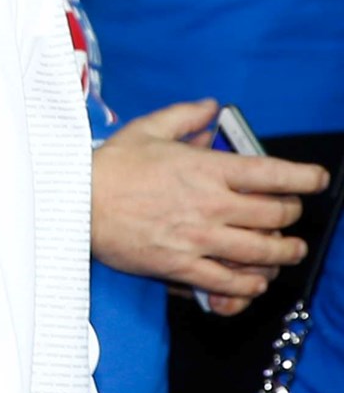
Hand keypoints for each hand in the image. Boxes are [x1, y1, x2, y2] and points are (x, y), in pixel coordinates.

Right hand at [91, 98, 329, 309]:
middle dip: (292, 217)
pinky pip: (231, 282)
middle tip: (291, 217)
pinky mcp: (183, 266)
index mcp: (207, 169)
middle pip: (277, 216)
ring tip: (287, 252)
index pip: (275, 174)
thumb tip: (210, 107)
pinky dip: (250, 284)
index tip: (316, 180)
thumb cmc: (108, 167)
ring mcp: (200, 238)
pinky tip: (253, 280)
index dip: (306, 177)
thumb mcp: (146, 130)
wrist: (75, 203)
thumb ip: (185, 117)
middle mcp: (212, 204)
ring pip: (262, 253)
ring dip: (283, 253)